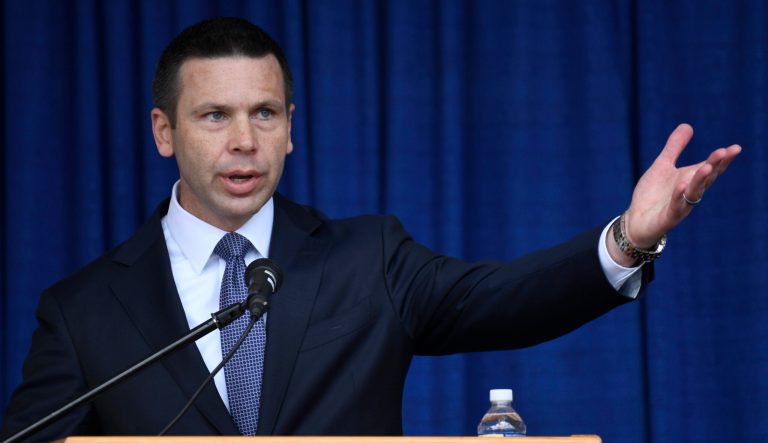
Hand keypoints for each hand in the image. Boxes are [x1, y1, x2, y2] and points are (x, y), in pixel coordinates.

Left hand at [608, 123, 740, 264]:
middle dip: (715, 165)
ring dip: (701, 180)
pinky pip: (676, 206)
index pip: (710, 167)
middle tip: (724, 152)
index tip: (735, 148)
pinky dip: (679, 195)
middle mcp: (689, 192)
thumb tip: (688, 125)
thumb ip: (674, 148)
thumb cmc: (652, 194)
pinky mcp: (668, 217)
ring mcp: (681, 205)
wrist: (637, 221)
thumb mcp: (662, 166)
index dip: (722, 159)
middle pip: (706, 178)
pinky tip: (681, 185)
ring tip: (707, 166)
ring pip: (694, 192)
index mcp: (690, 179)